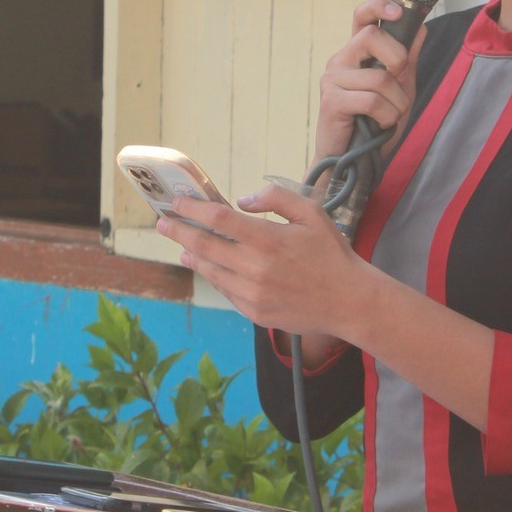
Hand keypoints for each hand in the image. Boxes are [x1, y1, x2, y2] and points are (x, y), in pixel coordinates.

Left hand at [153, 181, 370, 339]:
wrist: (349, 301)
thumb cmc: (331, 253)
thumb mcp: (311, 213)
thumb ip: (276, 198)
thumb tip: (242, 201)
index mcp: (268, 240)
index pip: (218, 219)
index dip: (193, 209)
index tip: (177, 202)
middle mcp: (255, 268)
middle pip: (204, 245)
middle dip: (179, 231)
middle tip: (162, 222)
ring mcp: (253, 293)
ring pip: (210, 270)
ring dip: (191, 255)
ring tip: (181, 246)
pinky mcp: (254, 312)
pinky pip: (225, 290)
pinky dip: (212, 275)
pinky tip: (208, 267)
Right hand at [312, 0, 426, 169]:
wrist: (353, 163)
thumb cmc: (373, 125)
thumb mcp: (399, 89)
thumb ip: (407, 58)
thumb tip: (421, 27)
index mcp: (356, 53)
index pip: (362, 15)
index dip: (380, 5)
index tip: (400, 11)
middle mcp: (341, 60)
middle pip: (372, 36)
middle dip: (398, 60)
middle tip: (399, 82)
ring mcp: (332, 79)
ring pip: (379, 77)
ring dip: (396, 102)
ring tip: (389, 116)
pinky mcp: (331, 101)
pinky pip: (372, 100)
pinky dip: (386, 116)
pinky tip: (379, 125)